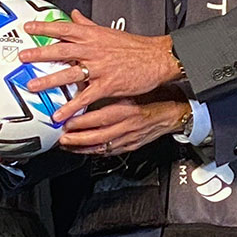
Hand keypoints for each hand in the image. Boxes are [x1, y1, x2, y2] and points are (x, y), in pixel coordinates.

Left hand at [20, 10, 182, 121]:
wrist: (156, 58)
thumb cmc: (134, 46)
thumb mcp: (108, 31)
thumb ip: (88, 24)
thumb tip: (74, 15)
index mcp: (93, 35)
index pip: (65, 28)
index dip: (45, 27)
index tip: (28, 27)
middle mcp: (93, 49)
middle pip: (62, 49)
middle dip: (40, 53)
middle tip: (23, 57)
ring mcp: (100, 67)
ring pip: (69, 72)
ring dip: (49, 80)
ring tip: (32, 86)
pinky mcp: (107, 85)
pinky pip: (85, 96)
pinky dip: (71, 106)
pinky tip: (59, 114)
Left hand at [59, 93, 189, 155]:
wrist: (173, 112)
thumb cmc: (153, 96)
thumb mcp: (131, 89)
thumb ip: (111, 89)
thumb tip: (86, 85)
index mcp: (128, 109)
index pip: (102, 117)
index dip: (83, 122)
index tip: (68, 121)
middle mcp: (128, 125)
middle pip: (99, 136)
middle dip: (78, 139)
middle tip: (62, 139)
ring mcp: (130, 138)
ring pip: (104, 146)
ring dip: (84, 148)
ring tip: (68, 146)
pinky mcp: (132, 145)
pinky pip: (111, 151)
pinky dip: (96, 152)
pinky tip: (85, 151)